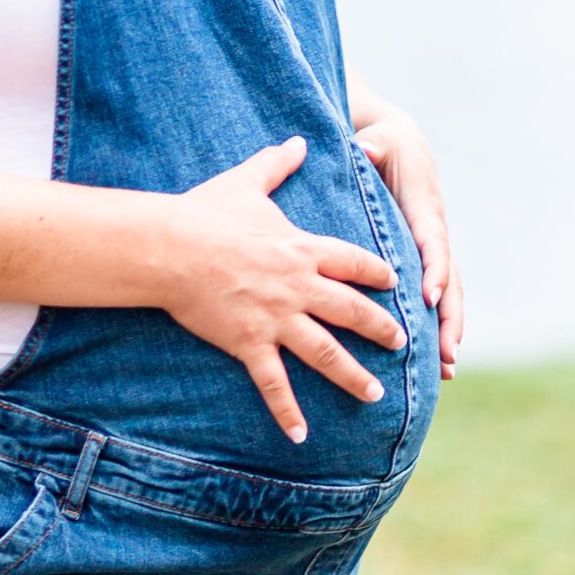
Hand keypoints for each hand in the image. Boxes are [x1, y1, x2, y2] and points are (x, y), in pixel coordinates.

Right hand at [163, 136, 405, 442]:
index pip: (353, 262)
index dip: (377, 273)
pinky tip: (301, 435)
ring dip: (353, 376)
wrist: (172, 247)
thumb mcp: (247, 181)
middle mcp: (299, 286)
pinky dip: (287, 411)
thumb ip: (278, 162)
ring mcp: (276, 318)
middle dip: (380, 328)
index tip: (396, 282)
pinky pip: (274, 384)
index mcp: (302, 248)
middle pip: (352, 311)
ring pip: (326, 352)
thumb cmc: (207, 212)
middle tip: (402, 343)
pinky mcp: (250, 342)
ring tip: (375, 394)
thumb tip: (298, 139)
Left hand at [355, 107, 463, 379]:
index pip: (432, 243)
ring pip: (448, 293)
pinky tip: (436, 358)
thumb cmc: (384, 143)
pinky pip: (437, 293)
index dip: (433, 270)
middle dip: (449, 317)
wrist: (400, 142)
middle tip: (447, 353)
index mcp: (423, 209)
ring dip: (449, 329)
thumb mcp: (379, 140)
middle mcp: (434, 233)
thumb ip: (373, 147)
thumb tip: (367, 149)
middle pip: (449, 280)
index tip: (427, 298)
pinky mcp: (425, 257)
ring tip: (447, 369)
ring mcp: (433, 248)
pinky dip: (440, 323)